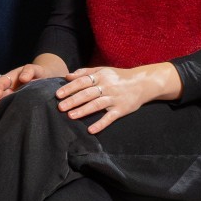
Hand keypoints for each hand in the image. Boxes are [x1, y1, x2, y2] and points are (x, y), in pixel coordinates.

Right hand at [0, 55, 66, 112]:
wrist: (46, 81)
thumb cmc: (39, 74)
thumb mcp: (36, 69)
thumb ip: (29, 71)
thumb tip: (22, 78)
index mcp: (11, 78)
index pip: (0, 82)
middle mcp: (8, 88)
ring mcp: (10, 97)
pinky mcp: (14, 105)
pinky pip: (5, 108)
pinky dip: (1, 111)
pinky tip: (1, 115)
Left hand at [54, 61, 178, 132]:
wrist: (141, 83)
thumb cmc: (118, 76)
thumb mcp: (102, 70)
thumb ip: (85, 72)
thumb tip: (67, 76)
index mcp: (101, 76)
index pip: (82, 81)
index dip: (70, 88)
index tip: (58, 94)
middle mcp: (107, 86)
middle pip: (87, 93)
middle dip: (73, 100)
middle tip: (60, 107)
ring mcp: (114, 98)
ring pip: (96, 105)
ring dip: (83, 110)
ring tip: (70, 116)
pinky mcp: (121, 109)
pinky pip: (110, 117)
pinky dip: (100, 124)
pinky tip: (90, 130)